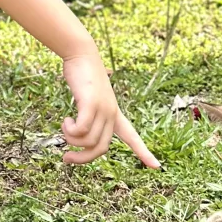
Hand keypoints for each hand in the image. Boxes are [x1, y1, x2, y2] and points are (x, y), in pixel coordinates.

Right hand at [60, 53, 160, 168]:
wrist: (82, 54)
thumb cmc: (84, 75)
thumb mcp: (90, 97)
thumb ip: (91, 109)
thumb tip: (90, 111)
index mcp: (115, 113)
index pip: (132, 136)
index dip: (143, 153)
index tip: (157, 167)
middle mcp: (112, 113)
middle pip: (101, 149)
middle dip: (82, 158)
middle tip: (66, 159)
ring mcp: (103, 108)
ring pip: (89, 141)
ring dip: (71, 140)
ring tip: (65, 126)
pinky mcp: (91, 103)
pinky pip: (82, 130)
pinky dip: (71, 131)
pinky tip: (66, 120)